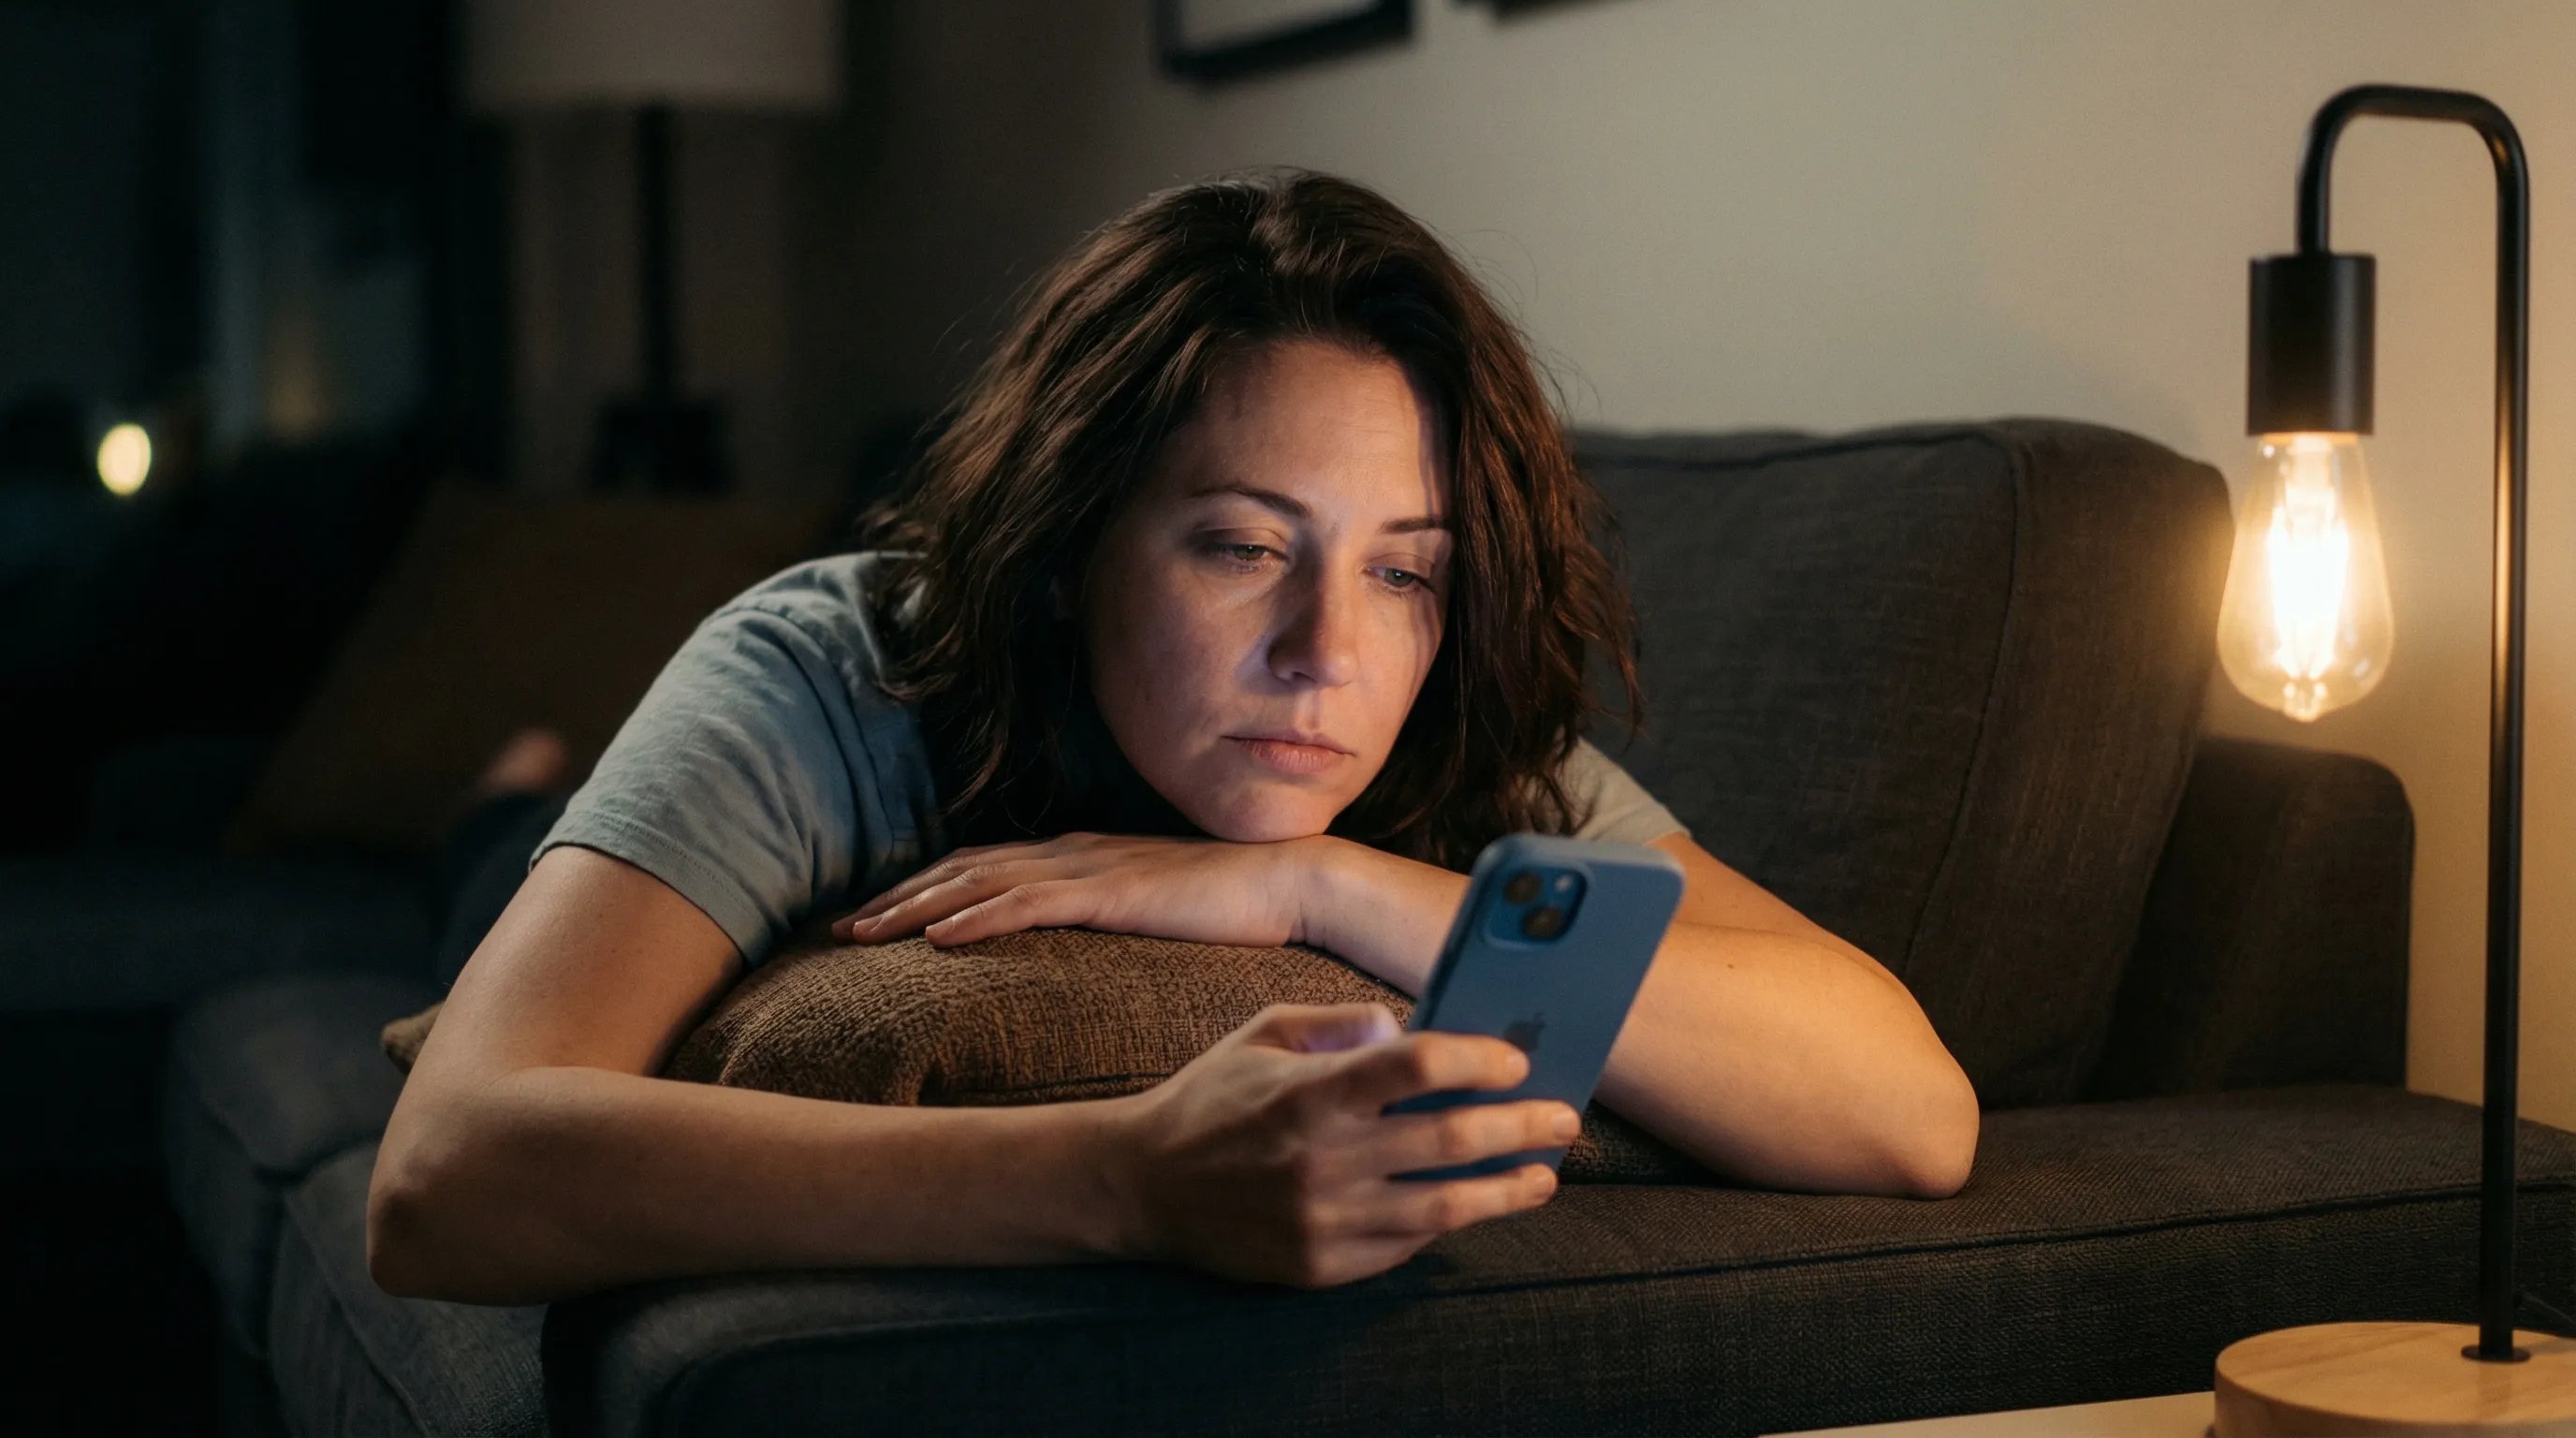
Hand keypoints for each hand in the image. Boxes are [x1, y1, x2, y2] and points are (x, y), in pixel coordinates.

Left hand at [831, 833, 1333, 948]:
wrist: (1294, 882)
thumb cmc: (1235, 905)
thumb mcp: (1156, 911)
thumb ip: (1115, 919)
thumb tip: (1083, 951)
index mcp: (1081, 856)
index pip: (984, 867)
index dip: (925, 888)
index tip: (876, 916)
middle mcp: (1074, 851)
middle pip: (964, 869)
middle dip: (898, 896)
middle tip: (842, 927)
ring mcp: (1091, 867)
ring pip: (981, 883)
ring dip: (917, 907)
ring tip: (865, 933)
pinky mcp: (1113, 890)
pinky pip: (1030, 903)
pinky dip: (977, 917)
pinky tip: (937, 939)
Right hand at [1099, 1003, 1573, 1286]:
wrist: (1140, 1188)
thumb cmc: (1211, 1100)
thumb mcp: (1264, 1035)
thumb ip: (1342, 1025)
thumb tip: (1412, 1029)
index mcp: (1309, 1091)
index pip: (1416, 1065)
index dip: (1476, 1059)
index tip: (1515, 1060)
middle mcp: (1322, 1159)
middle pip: (1450, 1137)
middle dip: (1520, 1125)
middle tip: (1564, 1117)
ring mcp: (1324, 1220)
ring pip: (1444, 1204)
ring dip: (1506, 1188)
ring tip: (1543, 1174)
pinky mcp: (1320, 1266)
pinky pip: (1405, 1244)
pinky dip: (1446, 1221)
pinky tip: (1472, 1201)